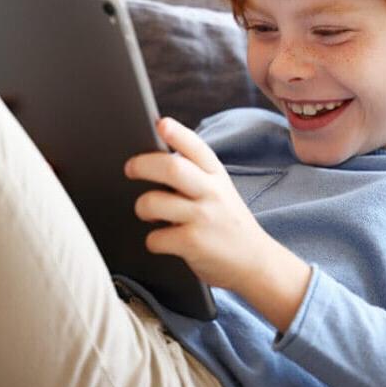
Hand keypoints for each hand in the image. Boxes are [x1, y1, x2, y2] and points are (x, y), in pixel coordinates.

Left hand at [125, 117, 273, 292]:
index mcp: (217, 176)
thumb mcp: (221, 191)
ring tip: (146, 212)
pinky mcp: (194, 243)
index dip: (177, 133)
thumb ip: (196, 174)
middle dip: (142, 165)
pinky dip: (152, 240)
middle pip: (171, 169)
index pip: (196, 147)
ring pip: (154, 202)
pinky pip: (155, 237)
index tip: (160, 123)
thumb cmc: (227, 223)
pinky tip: (162, 240)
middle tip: (130, 168)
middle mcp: (212, 193)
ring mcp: (203, 217)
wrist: (255, 262)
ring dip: (142, 207)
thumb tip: (156, 157)